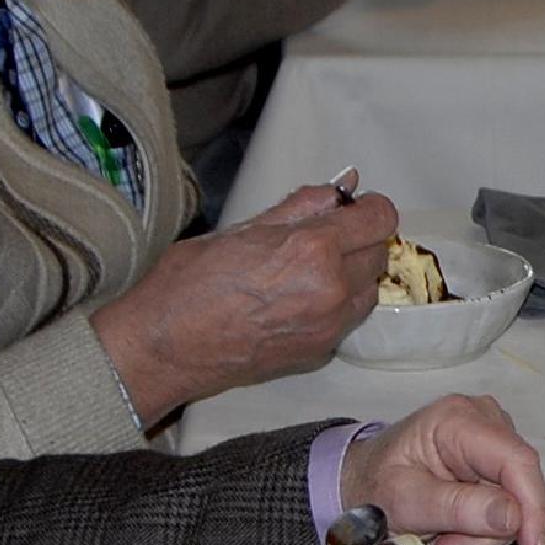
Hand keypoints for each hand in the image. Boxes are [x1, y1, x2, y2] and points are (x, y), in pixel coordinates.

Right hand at [91, 186, 400, 423]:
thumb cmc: (188, 283)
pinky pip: (348, 320)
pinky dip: (337, 307)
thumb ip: (298, 208)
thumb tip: (338, 191)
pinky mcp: (320, 353)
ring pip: (369, 290)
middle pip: (379, 253)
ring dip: (352, 275)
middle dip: (359, 240)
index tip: (351, 209)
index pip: (380, 219)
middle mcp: (332, 289)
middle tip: (321, 239)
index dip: (368, 209)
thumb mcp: (241, 229)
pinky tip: (298, 303)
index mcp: (313, 249)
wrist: (165, 348)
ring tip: (307, 273)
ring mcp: (329, 326)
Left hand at [340, 393, 544, 544]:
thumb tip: (514, 517)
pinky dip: (483, 527)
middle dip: (491, 530)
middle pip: (519, 484)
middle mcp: (484, 420)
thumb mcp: (406, 503)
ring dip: (483, 533)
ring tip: (443, 538)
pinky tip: (453, 528)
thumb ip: (458, 508)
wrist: (362, 482)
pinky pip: (509, 503)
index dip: (532, 507)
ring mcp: (494, 438)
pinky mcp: (496, 459)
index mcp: (457, 420)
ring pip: (516, 499)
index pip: (516, 461)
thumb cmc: (374, 486)